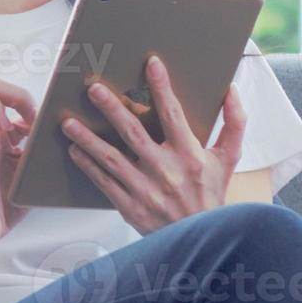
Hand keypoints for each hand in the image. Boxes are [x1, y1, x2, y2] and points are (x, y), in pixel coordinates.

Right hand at [0, 78, 37, 262]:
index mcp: (7, 133)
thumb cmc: (12, 202)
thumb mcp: (35, 172)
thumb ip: (45, 151)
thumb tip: (72, 132)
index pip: (13, 95)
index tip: (39, 121)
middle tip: (21, 123)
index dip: (27, 101)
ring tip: (3, 133)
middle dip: (8, 96)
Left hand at [62, 55, 246, 233]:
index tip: (151, 64)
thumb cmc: (212, 193)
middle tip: (92, 88)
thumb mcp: (228, 158)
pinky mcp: (129, 206)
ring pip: (110, 158)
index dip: (162, 87)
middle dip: (111, 108)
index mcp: (190, 154)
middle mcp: (166, 170)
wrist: (202, 238)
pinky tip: (73, 149)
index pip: (173, 114)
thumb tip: (231, 90)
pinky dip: (87, 165)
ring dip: (87, 139)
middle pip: (133, 133)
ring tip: (68, 122)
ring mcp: (145, 189)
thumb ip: (234, 122)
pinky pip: (103, 182)